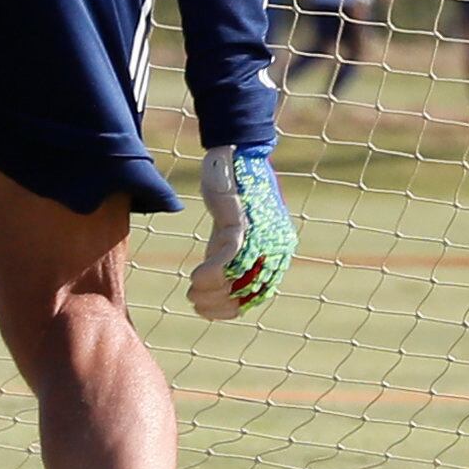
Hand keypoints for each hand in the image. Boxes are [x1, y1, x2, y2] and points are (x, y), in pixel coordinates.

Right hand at [187, 145, 296, 319]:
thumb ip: (232, 257)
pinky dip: (210, 273)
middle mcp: (274, 249)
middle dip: (216, 303)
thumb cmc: (232, 198)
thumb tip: (218, 286)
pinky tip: (195, 278)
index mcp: (276, 254)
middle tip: (194, 300)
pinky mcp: (243, 223)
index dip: (229, 309)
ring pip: (236, 279)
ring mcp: (261, 236)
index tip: (206, 311)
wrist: (234, 157)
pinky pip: (229, 258)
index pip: (257, 296)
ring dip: (210, 291)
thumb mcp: (234, 234)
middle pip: (246, 292)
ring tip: (192, 292)